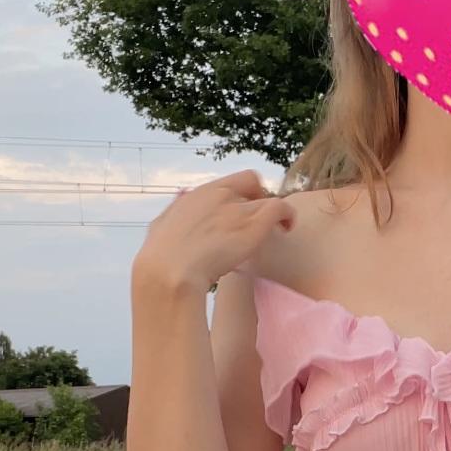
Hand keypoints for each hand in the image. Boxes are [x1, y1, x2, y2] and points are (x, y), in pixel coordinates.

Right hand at [134, 169, 295, 296]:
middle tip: (257, 223)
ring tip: (277, 229)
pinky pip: (280, 209)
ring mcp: (238, 209)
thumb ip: (177, 210)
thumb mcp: (163, 223)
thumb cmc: (162, 254)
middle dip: (258, 202)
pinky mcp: (253, 226)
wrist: (170, 268)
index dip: (244, 193)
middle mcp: (221, 195)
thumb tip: (181, 198)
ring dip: (274, 213)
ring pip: (268, 199)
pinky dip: (288, 216)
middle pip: (252, 186)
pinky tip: (287, 229)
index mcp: (201, 194)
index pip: (234, 181)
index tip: (244, 210)